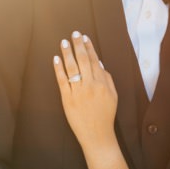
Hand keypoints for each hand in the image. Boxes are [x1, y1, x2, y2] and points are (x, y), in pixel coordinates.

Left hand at [53, 31, 117, 147]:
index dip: (89, 48)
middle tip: (74, 33)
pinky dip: (58, 68)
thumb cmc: (105, 116)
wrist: (98, 135)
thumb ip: (107, 80)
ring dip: (68, 53)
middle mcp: (91, 86)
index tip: (84, 38)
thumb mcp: (113, 97)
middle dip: (78, 46)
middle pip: (84, 61)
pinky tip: (56, 58)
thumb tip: (99, 64)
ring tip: (64, 42)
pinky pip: (62, 80)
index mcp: (103, 84)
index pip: (95, 62)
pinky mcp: (67, 98)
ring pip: (72, 68)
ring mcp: (78, 91)